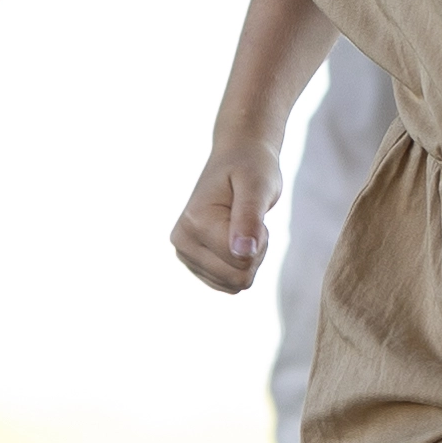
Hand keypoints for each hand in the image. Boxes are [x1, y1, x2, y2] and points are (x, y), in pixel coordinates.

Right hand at [171, 136, 282, 292]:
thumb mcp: (258, 186)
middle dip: (254, 252)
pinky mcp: (192, 262)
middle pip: (237, 279)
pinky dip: (239, 265)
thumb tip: (242, 253)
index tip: (252, 211)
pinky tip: (234, 237)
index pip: (242, 262)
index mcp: (194, 222)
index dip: (259, 240)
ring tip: (242, 225)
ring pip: (234, 284)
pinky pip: (227, 285)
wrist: (236, 157)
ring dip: (248, 258)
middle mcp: (182, 241)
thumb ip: (249, 218)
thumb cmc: (250, 168)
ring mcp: (184, 253)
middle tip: (249, 219)